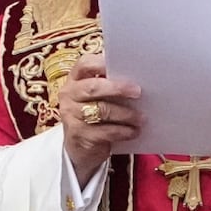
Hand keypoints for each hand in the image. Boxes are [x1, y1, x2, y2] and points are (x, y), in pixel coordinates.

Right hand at [58, 53, 142, 183]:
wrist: (79, 147)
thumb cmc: (95, 114)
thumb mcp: (98, 97)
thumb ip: (110, 84)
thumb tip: (137, 78)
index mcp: (75, 79)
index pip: (84, 64)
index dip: (102, 63)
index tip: (124, 65)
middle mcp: (69, 94)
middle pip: (93, 87)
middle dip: (117, 88)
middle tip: (138, 92)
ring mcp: (72, 116)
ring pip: (101, 111)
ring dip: (125, 114)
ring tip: (141, 118)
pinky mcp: (79, 136)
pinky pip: (105, 132)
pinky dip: (123, 131)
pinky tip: (134, 131)